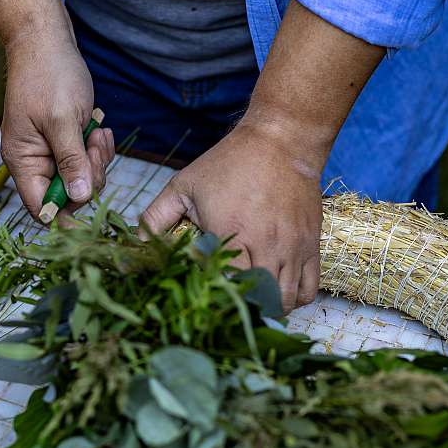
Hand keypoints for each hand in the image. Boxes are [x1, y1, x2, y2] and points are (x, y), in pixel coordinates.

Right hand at [0, 28, 114, 220]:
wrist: (45, 40)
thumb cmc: (48, 75)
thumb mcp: (63, 120)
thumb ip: (71, 161)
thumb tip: (80, 198)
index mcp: (23, 160)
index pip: (41, 207)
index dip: (66, 212)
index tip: (92, 201)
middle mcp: (33, 160)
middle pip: (66, 194)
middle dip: (89, 175)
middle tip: (96, 147)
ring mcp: (49, 150)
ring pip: (80, 176)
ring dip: (95, 158)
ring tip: (98, 131)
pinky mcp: (63, 139)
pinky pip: (84, 158)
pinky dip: (96, 147)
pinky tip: (98, 127)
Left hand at [141, 121, 322, 312]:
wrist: (282, 140)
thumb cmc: (229, 163)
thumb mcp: (184, 185)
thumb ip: (156, 216)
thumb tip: (135, 242)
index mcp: (231, 232)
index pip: (227, 286)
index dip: (215, 296)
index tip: (205, 294)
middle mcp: (266, 244)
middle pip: (259, 300)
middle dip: (242, 307)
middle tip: (228, 302)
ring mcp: (293, 247)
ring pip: (286, 300)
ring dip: (268, 306)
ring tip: (252, 298)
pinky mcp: (311, 244)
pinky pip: (309, 288)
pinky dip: (294, 297)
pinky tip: (277, 289)